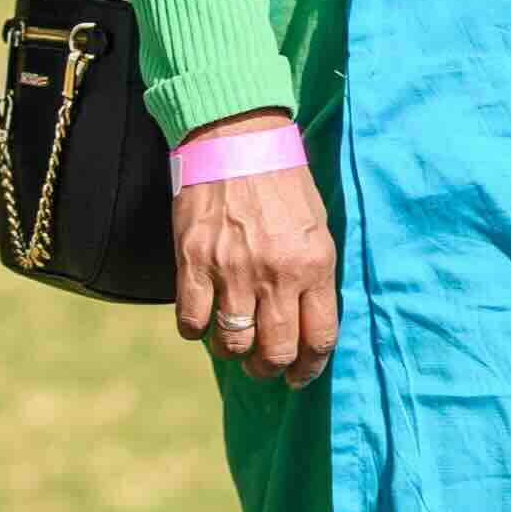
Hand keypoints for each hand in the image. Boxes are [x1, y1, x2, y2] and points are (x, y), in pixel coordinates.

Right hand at [172, 146, 336, 384]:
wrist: (236, 136)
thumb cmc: (282, 181)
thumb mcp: (317, 226)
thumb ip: (314, 276)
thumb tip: (307, 324)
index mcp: (314, 264)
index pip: (319, 338)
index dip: (309, 367)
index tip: (300, 374)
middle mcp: (276, 273)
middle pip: (276, 351)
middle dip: (271, 368)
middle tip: (265, 365)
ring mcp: (232, 269)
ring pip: (233, 343)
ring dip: (234, 352)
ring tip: (234, 343)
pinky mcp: (193, 260)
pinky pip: (191, 321)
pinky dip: (196, 330)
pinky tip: (203, 318)